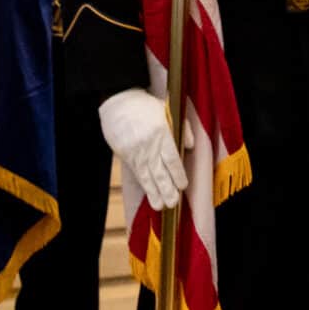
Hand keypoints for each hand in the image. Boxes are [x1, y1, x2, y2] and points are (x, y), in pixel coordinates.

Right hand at [99, 89, 187, 207]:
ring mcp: (136, 152)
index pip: (171, 158)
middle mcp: (148, 145)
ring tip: (162, 207)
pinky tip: (149, 195)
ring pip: (147, 176)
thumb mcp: (167, 110)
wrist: (118, 103)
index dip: (177, 174)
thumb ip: (182, 127)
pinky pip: (136, 174)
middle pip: (159, 171)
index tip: (183, 185)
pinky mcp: (126, 156)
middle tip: (173, 203)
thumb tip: (190, 145)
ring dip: (155, 193)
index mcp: (160, 132)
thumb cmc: (145, 106)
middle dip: (167, 189)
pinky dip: (144, 186)